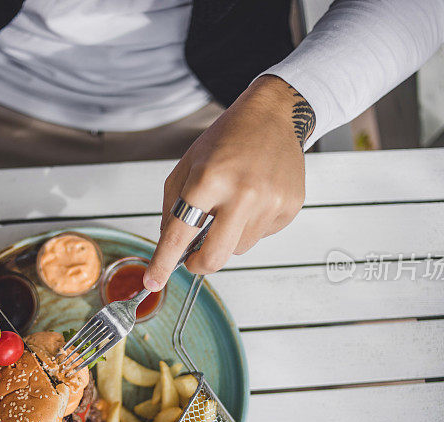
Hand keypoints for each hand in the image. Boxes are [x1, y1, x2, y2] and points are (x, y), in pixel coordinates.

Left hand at [144, 75, 314, 290]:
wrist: (273, 117)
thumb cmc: (227, 139)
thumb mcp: (187, 166)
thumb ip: (173, 208)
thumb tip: (171, 248)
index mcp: (210, 179)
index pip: (180, 234)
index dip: (164, 263)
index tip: (154, 280)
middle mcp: (243, 194)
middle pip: (214, 257)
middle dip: (198, 264)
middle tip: (192, 256)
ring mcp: (270, 203)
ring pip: (238, 249)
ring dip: (228, 236)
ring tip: (233, 203)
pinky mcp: (289, 208)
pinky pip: (261, 236)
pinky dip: (250, 225)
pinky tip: (254, 198)